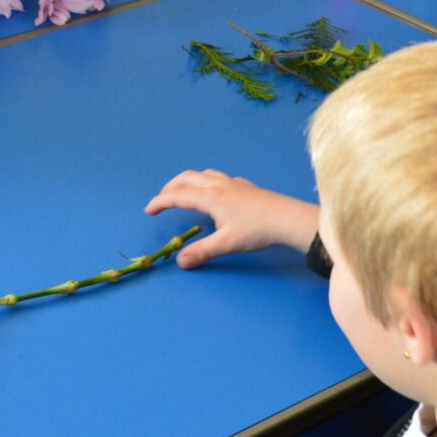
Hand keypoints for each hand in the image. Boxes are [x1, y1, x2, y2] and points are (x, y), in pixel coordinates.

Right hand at [144, 169, 318, 268]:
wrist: (288, 219)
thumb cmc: (257, 230)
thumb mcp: (226, 244)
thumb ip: (201, 252)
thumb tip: (180, 261)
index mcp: (210, 197)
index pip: (177, 196)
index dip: (160, 202)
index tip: (148, 210)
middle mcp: (219, 185)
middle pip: (187, 178)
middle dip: (170, 187)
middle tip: (161, 200)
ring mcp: (233, 183)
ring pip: (203, 174)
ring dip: (188, 181)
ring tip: (184, 192)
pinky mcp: (245, 186)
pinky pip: (220, 178)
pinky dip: (208, 182)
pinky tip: (215, 193)